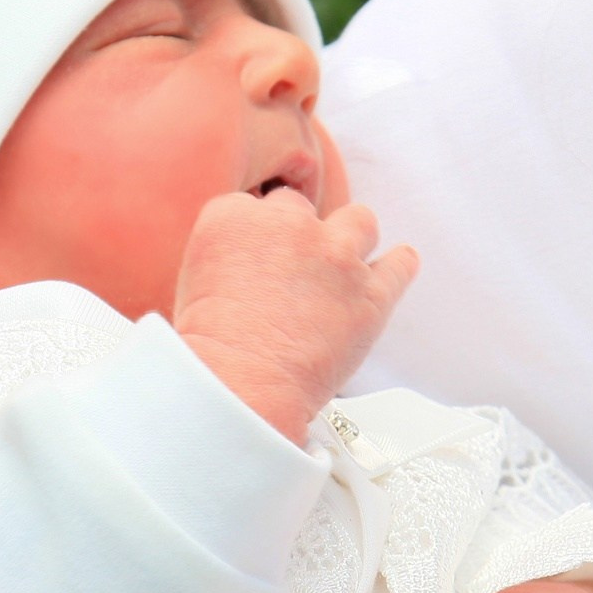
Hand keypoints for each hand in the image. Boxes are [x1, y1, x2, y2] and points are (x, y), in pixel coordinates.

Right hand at [173, 190, 418, 441]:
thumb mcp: (192, 281)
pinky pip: (399, 266)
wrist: (242, 386)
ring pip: (358, 221)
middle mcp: (288, 225)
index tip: (262, 257)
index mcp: (234, 217)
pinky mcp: (370, 292)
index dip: (261, 235)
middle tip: (295, 269)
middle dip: (299, 235)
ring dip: (351, 239)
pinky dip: (400, 265)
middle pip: (301, 209)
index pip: (255, 205)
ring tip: (345, 263)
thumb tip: (247, 262)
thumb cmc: (210, 350)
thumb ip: (226, 254)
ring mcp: (335, 256)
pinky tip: (399, 264)